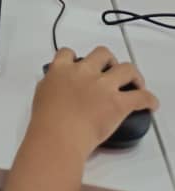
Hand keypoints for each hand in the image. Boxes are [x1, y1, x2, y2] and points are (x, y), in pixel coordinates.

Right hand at [5, 48, 157, 190]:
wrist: (58, 137)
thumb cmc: (45, 122)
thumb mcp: (40, 95)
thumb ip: (50, 84)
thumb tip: (54, 86)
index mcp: (61, 69)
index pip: (68, 53)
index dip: (76, 58)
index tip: (80, 65)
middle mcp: (84, 72)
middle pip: (102, 53)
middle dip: (109, 60)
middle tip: (112, 71)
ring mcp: (102, 86)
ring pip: (126, 68)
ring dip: (133, 74)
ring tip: (135, 82)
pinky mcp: (119, 103)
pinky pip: (141, 97)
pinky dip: (149, 99)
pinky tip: (150, 103)